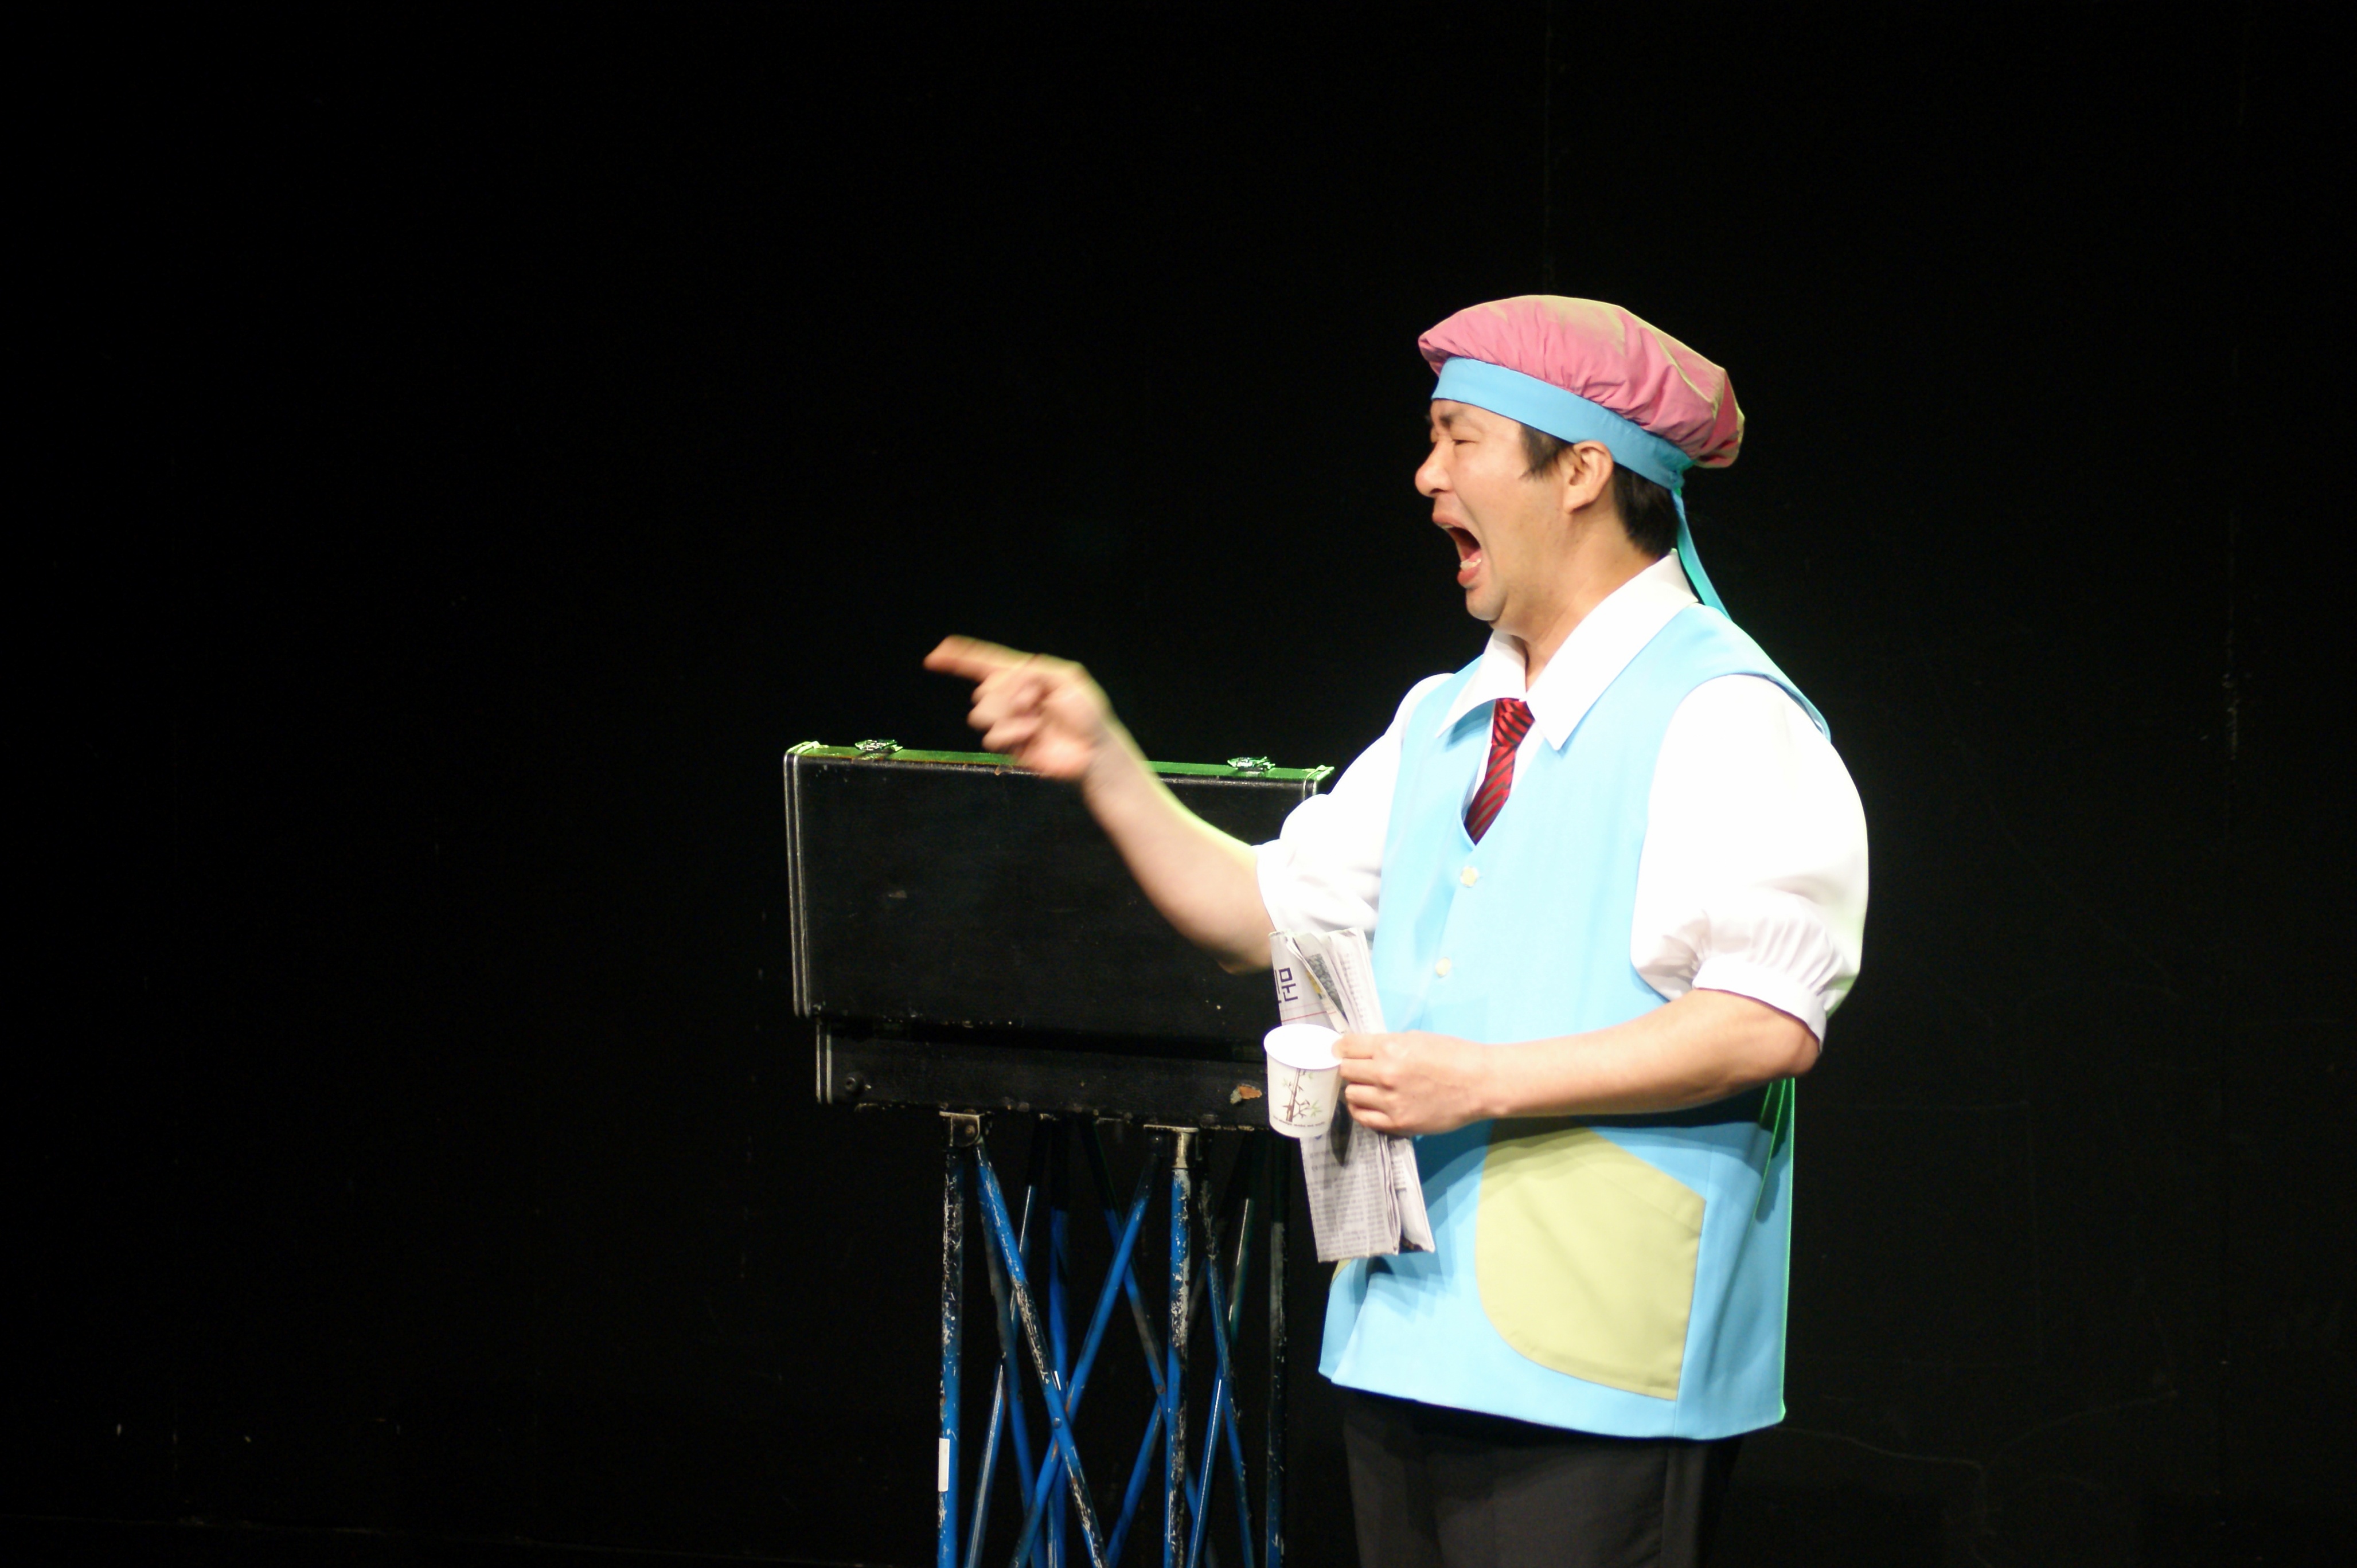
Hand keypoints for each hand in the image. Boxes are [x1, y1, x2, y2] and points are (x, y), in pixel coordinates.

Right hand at [924, 637, 1119, 780]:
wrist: (1094, 749)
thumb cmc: (1087, 712)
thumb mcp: (1067, 678)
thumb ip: (1032, 671)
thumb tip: (1000, 681)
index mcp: (1025, 675)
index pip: (986, 662)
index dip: (960, 657)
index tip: (935, 656)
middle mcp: (1012, 697)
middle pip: (982, 690)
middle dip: (1004, 692)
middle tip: (1034, 698)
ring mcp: (1010, 722)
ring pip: (981, 714)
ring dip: (1008, 713)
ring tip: (1035, 717)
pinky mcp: (1010, 745)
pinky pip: (992, 736)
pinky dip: (1013, 732)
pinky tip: (1033, 732)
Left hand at [1333, 1031, 1493, 1135]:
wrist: (1480, 1083)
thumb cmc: (1453, 1055)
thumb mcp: (1416, 1039)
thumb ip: (1386, 1045)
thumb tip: (1361, 1051)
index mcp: (1389, 1048)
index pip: (1346, 1047)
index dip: (1341, 1048)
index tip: (1342, 1052)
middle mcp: (1385, 1074)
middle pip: (1345, 1071)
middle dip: (1349, 1068)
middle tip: (1358, 1070)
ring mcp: (1390, 1101)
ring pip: (1351, 1094)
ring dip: (1356, 1089)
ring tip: (1368, 1088)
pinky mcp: (1398, 1123)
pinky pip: (1363, 1118)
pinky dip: (1361, 1110)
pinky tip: (1369, 1104)